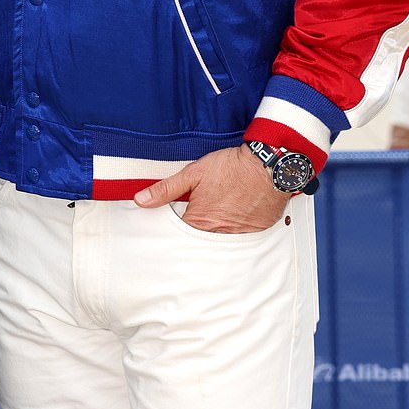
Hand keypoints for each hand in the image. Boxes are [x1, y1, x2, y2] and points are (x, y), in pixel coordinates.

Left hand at [134, 145, 288, 231]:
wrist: (267, 165)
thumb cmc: (231, 167)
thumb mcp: (193, 173)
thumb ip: (165, 189)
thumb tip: (141, 199)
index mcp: (199, 221)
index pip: (180, 237)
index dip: (177, 228)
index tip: (177, 222)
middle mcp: (219, 233)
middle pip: (201, 243)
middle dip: (196, 235)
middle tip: (200, 220)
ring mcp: (239, 235)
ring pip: (222, 243)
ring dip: (217, 234)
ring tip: (219, 217)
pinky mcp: (256, 232)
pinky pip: (242, 240)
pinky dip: (237, 232)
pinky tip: (237, 218)